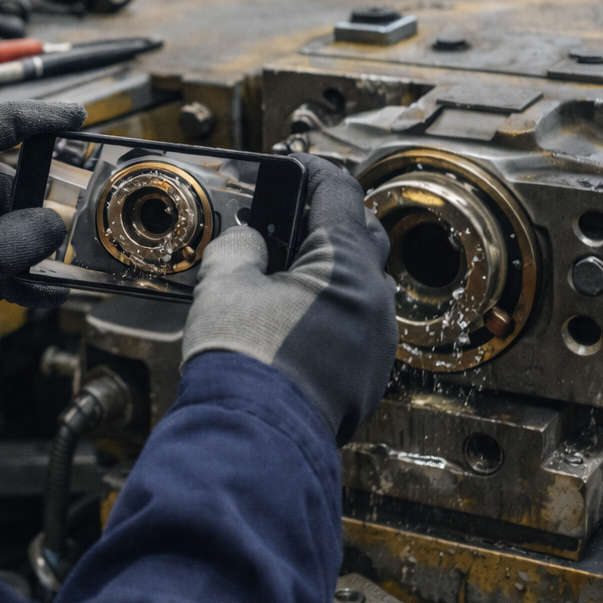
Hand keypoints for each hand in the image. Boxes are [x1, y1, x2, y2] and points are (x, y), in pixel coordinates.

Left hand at [0, 100, 85, 366]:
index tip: (74, 118)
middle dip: (39, 208)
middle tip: (68, 228)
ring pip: (8, 227)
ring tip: (57, 272)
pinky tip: (44, 294)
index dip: (28, 119)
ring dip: (34, 250)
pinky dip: (24, 276)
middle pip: (5, 187)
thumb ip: (2, 247)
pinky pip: (2, 261)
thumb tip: (52, 227)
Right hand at [182, 154, 395, 441]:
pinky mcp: (367, 377)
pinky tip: (293, 319)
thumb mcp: (225, 283)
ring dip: (331, 271)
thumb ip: (240, 246)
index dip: (313, 169)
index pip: (340, 192)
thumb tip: (250, 240)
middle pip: (363, 237)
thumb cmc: (242, 362)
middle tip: (290, 218)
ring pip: (363, 287)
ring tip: (286, 273)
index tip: (295, 163)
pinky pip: (357, 327)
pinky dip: (331, 312)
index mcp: (346, 267)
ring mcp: (377, 344)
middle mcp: (375, 303)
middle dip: (328, 221)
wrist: (252, 439)